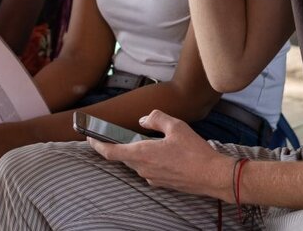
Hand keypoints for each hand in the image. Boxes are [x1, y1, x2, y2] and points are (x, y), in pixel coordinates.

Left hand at [88, 110, 232, 199]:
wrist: (213, 176)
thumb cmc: (195, 152)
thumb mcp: (176, 126)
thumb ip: (156, 119)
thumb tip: (145, 119)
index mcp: (142, 154)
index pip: (110, 152)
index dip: (97, 145)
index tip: (89, 138)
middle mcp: (144, 169)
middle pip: (124, 157)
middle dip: (120, 146)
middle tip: (120, 134)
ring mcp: (152, 178)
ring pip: (137, 163)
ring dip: (137, 152)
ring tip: (149, 141)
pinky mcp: (162, 183)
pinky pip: (149, 169)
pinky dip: (149, 160)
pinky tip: (163, 153)